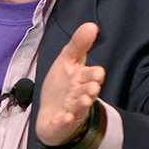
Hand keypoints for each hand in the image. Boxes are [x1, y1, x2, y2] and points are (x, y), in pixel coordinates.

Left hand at [37, 23, 105, 145]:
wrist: (50, 114)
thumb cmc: (62, 86)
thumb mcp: (66, 62)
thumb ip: (78, 45)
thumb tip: (91, 25)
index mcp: (81, 79)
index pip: (90, 75)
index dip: (93, 74)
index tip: (98, 72)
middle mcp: (79, 95)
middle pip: (87, 92)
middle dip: (90, 89)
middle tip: (93, 87)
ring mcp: (72, 110)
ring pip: (79, 107)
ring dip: (81, 104)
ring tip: (83, 100)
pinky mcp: (62, 123)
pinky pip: (65, 123)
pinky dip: (66, 121)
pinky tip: (66, 118)